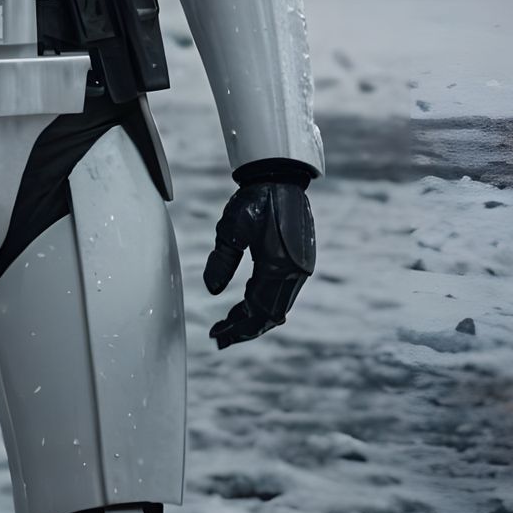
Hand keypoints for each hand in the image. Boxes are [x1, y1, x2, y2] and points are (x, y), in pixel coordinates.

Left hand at [203, 167, 315, 347]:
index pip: (258, 312)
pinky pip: (282, 293)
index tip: (218, 336)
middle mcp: (295, 273)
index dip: (238, 328)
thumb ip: (222, 261)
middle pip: (270, 315)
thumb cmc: (255, 198)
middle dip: (245, 328)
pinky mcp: (300, 261)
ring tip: (230, 324)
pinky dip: (264, 303)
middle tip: (220, 337)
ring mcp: (301, 268)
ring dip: (255, 318)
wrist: (280, 175)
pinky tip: (247, 303)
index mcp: (279, 267)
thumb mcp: (230, 229)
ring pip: (278, 306)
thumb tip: (212, 291)